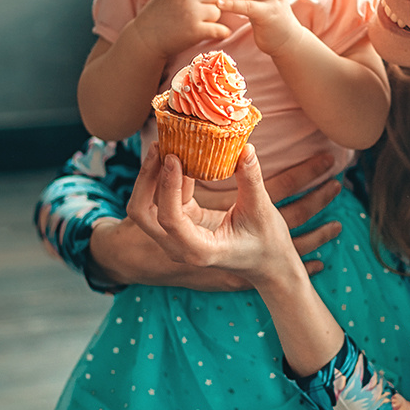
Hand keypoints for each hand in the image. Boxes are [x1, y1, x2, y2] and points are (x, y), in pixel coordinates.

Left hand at [94, 150, 341, 287]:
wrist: (267, 263)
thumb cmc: (267, 243)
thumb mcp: (261, 212)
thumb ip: (251, 180)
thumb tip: (245, 148)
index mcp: (199, 250)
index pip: (169, 219)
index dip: (166, 187)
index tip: (173, 158)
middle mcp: (179, 247)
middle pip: (142, 214)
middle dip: (145, 179)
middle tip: (159, 147)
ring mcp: (176, 236)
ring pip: (146, 207)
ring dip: (151, 177)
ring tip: (164, 146)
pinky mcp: (180, 223)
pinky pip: (163, 199)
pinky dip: (168, 178)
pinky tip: (180, 157)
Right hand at [132, 0, 231, 60]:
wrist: (144, 40)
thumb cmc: (155, 19)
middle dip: (211, 3)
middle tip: (199, 14)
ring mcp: (192, 13)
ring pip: (217, 12)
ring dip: (212, 20)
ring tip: (197, 26)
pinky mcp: (196, 31)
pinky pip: (221, 29)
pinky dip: (221, 33)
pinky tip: (215, 34)